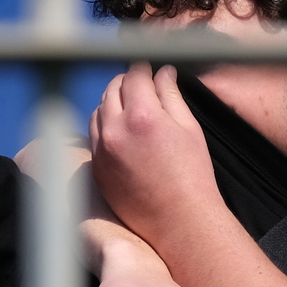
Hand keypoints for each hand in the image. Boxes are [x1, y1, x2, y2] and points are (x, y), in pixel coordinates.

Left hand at [89, 65, 223, 251]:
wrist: (177, 219)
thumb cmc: (192, 174)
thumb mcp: (189, 129)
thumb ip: (171, 96)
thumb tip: (162, 72)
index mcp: (143, 116)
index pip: (135, 76)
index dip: (144, 67)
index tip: (149, 66)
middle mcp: (115, 130)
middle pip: (112, 89)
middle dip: (127, 82)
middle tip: (142, 83)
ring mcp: (101, 150)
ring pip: (98, 110)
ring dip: (113, 102)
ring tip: (132, 106)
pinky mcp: (96, 167)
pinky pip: (94, 135)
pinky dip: (105, 124)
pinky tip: (122, 129)